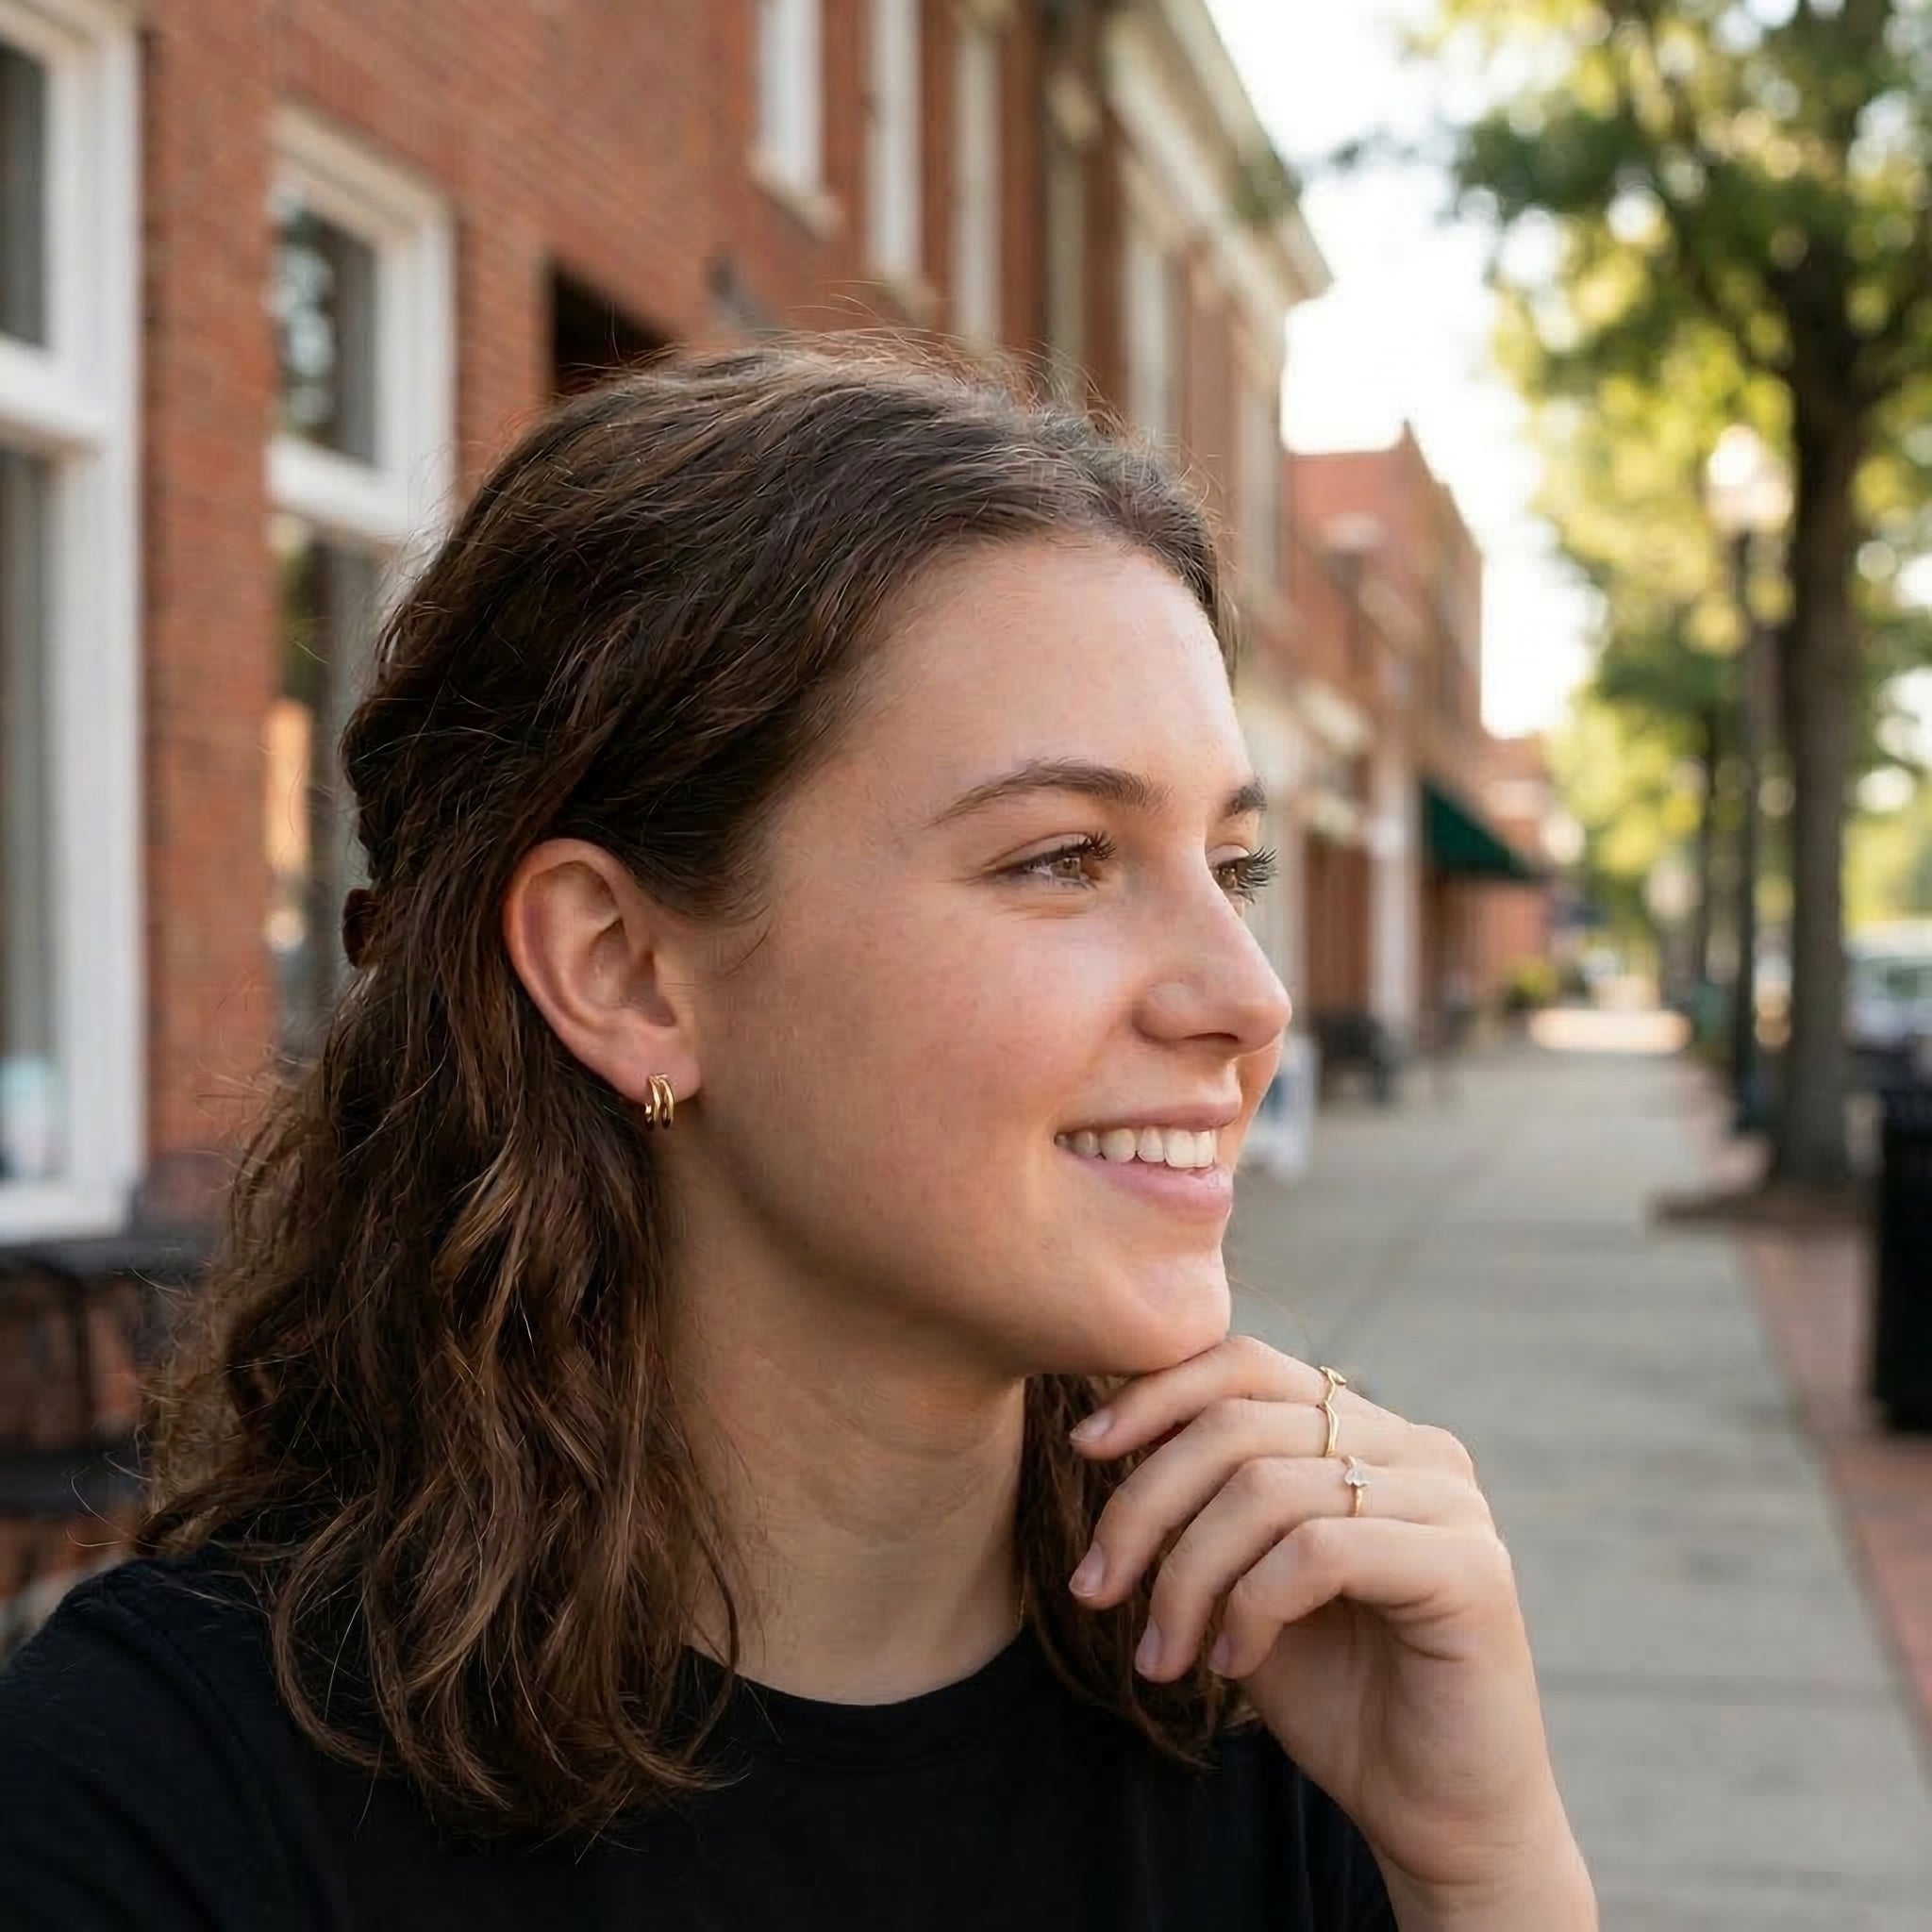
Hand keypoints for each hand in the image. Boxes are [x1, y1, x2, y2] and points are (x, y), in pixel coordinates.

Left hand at [1066, 1335, 1593, 1919]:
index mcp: (1365, 1431)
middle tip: (1093, 1589)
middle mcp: (1416, 1447)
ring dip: (1186, 1577)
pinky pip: (1317, 1551)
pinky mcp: (1470, 1569)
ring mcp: (1450, 1502)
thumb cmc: (1335, 1696)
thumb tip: (1101, 1429)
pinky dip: (1250, 1608)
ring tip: (1162, 1655)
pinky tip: (1231, 1666)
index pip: (1244, 1364)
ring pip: (1266, 1488)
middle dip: (1144, 1504)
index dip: (1155, 1395)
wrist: (1438, 1818)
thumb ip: (1206, 1501)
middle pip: (1239, 1424)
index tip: (1081, 1449)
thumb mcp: (1244, 1581)